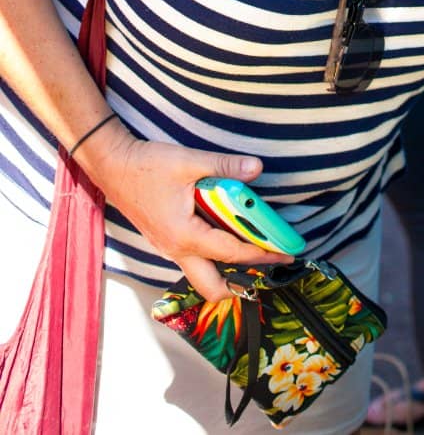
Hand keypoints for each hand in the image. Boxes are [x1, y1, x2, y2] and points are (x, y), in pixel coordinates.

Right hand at [79, 123, 292, 300]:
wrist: (113, 167)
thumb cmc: (147, 165)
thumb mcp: (189, 161)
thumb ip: (224, 167)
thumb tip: (256, 169)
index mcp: (184, 235)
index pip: (231, 252)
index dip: (262, 253)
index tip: (285, 254)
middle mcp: (176, 250)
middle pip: (212, 287)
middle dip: (241, 283)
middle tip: (268, 262)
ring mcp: (169, 248)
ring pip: (202, 275)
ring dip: (228, 269)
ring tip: (253, 249)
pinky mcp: (166, 241)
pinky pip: (194, 260)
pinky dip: (215, 255)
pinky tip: (227, 234)